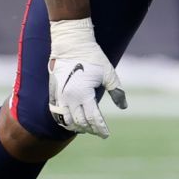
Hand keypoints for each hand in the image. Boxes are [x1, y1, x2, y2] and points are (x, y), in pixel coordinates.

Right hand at [47, 19, 126, 137]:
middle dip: (90, 129)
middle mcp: (70, 97)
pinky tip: (71, 122)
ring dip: (77, 127)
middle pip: (80, 122)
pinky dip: (64, 120)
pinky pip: (57, 113)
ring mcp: (60, 96)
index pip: (93, 118)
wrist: (71, 43)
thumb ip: (116, 91)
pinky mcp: (53, 92)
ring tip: (86, 129)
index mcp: (84, 93)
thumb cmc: (92, 56)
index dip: (100, 128)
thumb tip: (124, 107)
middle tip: (98, 132)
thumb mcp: (109, 73)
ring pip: (67, 120)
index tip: (106, 135)